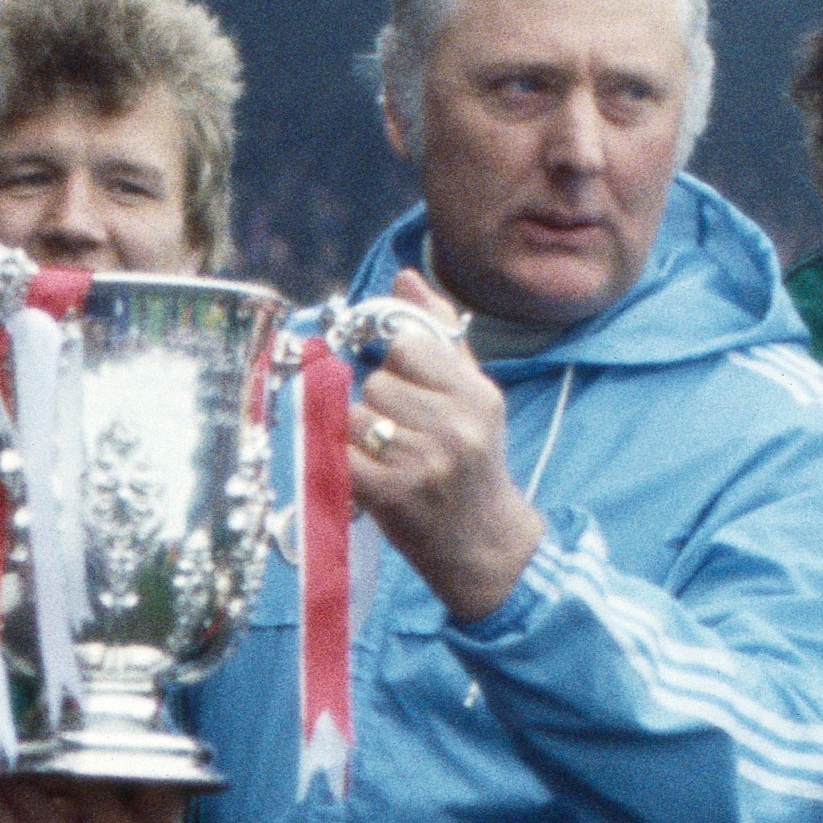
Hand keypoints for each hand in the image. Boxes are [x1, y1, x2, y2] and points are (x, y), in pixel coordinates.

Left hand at [347, 278, 541, 621]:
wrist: (483, 544)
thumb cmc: (472, 463)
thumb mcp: (472, 395)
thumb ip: (439, 335)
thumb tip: (404, 278)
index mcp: (477, 394)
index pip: (406, 345)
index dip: (395, 362)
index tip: (405, 386)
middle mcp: (455, 425)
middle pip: (376, 381)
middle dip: (376, 402)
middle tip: (399, 432)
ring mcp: (423, 461)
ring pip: (353, 415)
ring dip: (356, 433)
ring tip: (384, 453)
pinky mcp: (392, 494)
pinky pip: (339, 453)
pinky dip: (340, 459)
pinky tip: (362, 470)